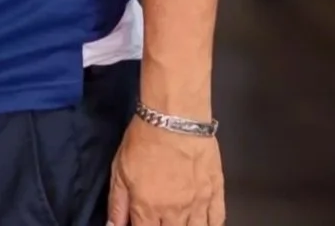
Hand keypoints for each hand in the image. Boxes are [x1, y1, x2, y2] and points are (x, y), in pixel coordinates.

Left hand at [107, 117, 225, 225]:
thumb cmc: (144, 140)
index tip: (141, 223)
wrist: (175, 119)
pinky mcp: (215, 193)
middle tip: (159, 217)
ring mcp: (198, 205)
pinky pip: (217, 220)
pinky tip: (201, 222)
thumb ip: (117, 203)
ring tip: (177, 220)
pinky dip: (210, 225)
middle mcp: (174, 213)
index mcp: (147, 207)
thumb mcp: (119, 169)